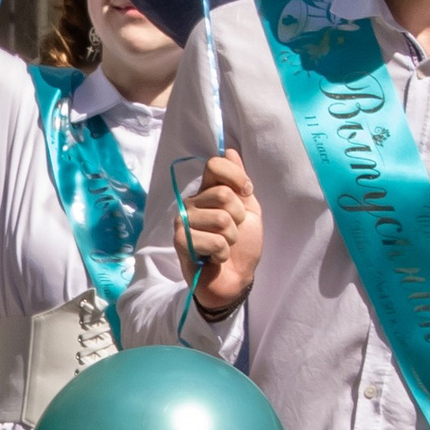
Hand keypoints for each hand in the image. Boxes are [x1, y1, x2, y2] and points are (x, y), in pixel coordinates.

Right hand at [176, 150, 261, 316]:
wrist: (236, 279)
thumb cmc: (242, 245)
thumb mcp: (249, 210)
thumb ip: (240, 183)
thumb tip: (230, 150)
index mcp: (208, 191)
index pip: (214, 164)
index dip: (237, 177)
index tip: (247, 192)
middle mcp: (192, 202)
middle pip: (222, 194)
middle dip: (238, 218)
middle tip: (233, 232)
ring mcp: (183, 221)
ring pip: (220, 219)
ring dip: (231, 238)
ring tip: (225, 247)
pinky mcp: (180, 241)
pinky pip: (212, 240)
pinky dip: (222, 253)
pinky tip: (215, 258)